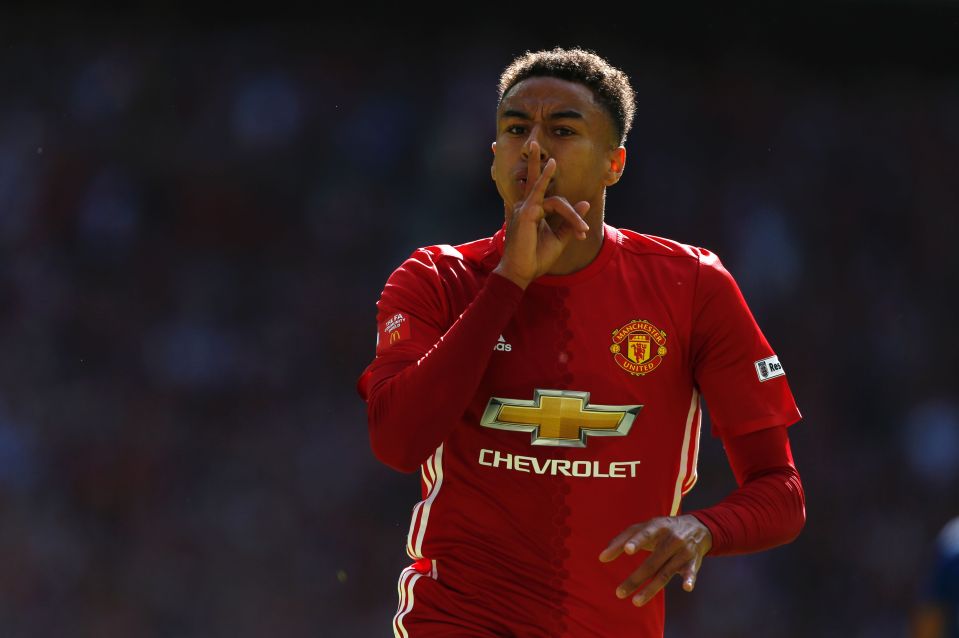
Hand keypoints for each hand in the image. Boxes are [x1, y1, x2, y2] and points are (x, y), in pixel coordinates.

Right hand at [493, 141, 589, 288]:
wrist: (521, 272)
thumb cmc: (536, 257)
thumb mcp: (558, 239)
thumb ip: (570, 221)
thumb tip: (584, 201)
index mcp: (531, 213)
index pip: (549, 198)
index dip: (571, 212)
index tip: (582, 232)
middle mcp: (525, 207)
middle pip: (531, 180)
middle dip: (533, 162)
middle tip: (533, 143)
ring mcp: (524, 208)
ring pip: (550, 194)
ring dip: (552, 179)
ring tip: (553, 158)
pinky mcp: (527, 212)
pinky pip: (542, 194)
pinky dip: (546, 179)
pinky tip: (550, 166)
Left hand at [597, 515, 711, 606]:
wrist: (698, 528)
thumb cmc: (662, 529)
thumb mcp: (644, 527)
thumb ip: (621, 540)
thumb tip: (601, 558)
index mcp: (658, 527)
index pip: (646, 534)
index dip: (637, 541)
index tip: (628, 550)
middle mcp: (671, 539)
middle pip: (652, 562)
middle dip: (636, 579)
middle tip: (619, 593)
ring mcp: (683, 551)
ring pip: (665, 573)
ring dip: (651, 589)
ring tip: (635, 602)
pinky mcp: (693, 563)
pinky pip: (690, 572)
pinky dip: (689, 579)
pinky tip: (686, 587)